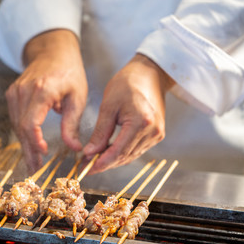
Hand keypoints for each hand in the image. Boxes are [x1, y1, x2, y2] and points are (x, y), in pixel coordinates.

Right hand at [5, 29, 87, 171]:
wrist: (53, 51)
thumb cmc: (69, 72)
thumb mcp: (78, 97)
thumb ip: (72, 124)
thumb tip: (74, 149)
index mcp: (42, 90)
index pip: (31, 122)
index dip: (35, 141)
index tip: (43, 154)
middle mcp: (23, 91)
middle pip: (21, 128)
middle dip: (29, 150)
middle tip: (36, 169)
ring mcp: (15, 92)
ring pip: (16, 126)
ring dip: (25, 145)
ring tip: (33, 163)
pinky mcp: (12, 95)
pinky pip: (15, 119)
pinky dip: (22, 134)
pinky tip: (30, 147)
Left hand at [83, 54, 174, 173]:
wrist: (150, 74)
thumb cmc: (127, 84)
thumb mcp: (108, 106)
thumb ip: (100, 132)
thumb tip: (89, 153)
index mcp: (140, 122)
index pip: (118, 151)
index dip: (101, 163)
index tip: (85, 169)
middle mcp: (152, 131)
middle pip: (124, 157)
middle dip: (104, 163)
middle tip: (85, 166)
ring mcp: (157, 134)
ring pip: (131, 156)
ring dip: (112, 160)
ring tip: (94, 159)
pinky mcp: (157, 134)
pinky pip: (137, 150)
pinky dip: (122, 153)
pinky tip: (108, 152)